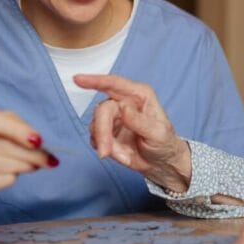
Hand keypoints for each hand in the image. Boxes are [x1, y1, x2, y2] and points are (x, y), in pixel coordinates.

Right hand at [0, 106, 52, 200]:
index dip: (16, 131)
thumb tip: (38, 142)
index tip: (38, 140)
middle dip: (28, 153)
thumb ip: (18, 127)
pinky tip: (15, 175)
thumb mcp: (2, 123)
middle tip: (47, 159)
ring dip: (21, 166)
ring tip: (35, 165)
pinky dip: (9, 179)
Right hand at [74, 74, 191, 192]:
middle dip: (102, 132)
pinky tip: (119, 154)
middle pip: (102, 110)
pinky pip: (95, 137)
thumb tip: (123, 107)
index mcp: (139, 95)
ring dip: (104, 143)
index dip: (95, 81)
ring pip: (96, 125)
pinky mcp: (106, 132)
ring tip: (122, 155)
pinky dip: (104, 148)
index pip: (115, 84)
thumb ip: (140, 121)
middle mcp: (124, 102)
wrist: (161, 163)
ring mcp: (114, 117)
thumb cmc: (164, 144)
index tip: (78, 79)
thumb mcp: (157, 133)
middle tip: (105, 152)